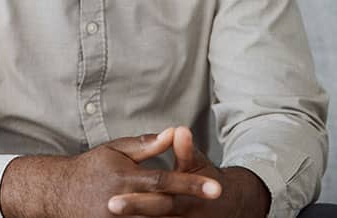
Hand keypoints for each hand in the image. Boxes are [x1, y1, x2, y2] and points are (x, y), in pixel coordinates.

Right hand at [0, 128, 221, 217]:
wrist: (58, 193)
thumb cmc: (91, 168)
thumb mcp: (116, 151)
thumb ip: (145, 145)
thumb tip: (173, 132)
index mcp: (124, 177)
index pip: (163, 180)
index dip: (190, 183)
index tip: (217, 187)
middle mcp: (121, 201)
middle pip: (164, 205)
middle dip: (191, 203)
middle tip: (219, 198)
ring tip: (202, 217)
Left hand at [107, 126, 269, 217]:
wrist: (229, 206)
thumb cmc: (207, 179)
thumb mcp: (197, 163)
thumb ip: (185, 149)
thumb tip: (178, 129)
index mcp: (189, 198)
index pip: (159, 199)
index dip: (136, 200)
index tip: (111, 201)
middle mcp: (187, 216)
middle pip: (155, 215)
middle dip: (132, 211)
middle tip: (107, 208)